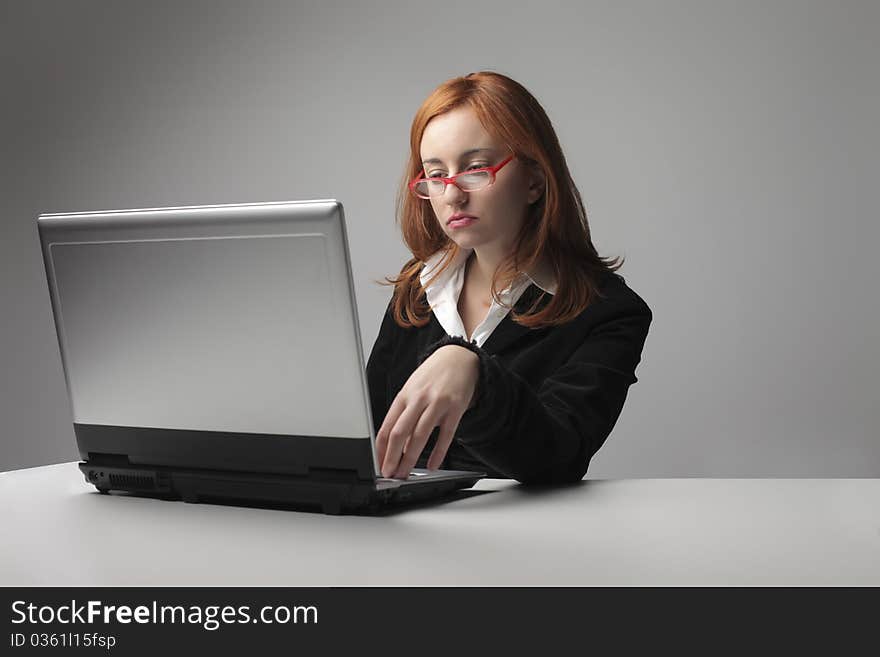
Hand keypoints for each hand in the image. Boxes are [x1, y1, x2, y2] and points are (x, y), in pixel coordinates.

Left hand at [375, 345, 479, 477]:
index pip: (386, 427)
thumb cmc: (433, 375)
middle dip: (392, 457)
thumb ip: (405, 414)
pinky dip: (438, 453)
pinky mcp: (455, 408)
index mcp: (404, 395)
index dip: (381, 450)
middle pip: (400, 432)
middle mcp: (419, 399)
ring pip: (420, 435)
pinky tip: (432, 466)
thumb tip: (397, 444)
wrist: (459, 357)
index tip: (379, 464)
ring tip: (405, 473)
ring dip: (410, 458)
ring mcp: (437, 403)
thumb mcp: (413, 389)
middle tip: (390, 474)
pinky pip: (446, 435)